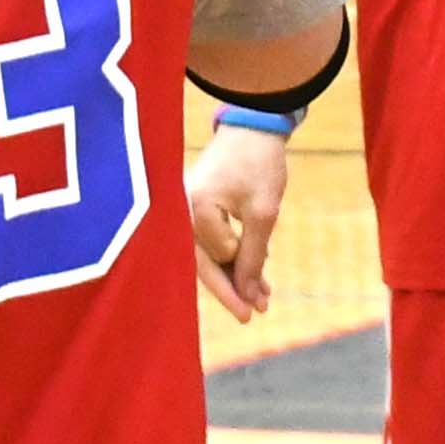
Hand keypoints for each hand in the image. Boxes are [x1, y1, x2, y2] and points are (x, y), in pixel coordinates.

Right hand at [185, 124, 289, 320]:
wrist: (253, 126)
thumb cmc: (259, 162)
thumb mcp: (264, 211)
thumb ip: (254, 255)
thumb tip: (249, 296)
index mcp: (194, 205)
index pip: (220, 253)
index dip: (246, 261)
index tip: (265, 268)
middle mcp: (180, 210)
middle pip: (202, 262)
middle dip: (230, 289)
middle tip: (253, 317)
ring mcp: (183, 209)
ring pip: (207, 255)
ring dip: (234, 275)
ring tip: (262, 299)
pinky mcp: (193, 209)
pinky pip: (209, 241)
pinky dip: (231, 257)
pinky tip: (254, 276)